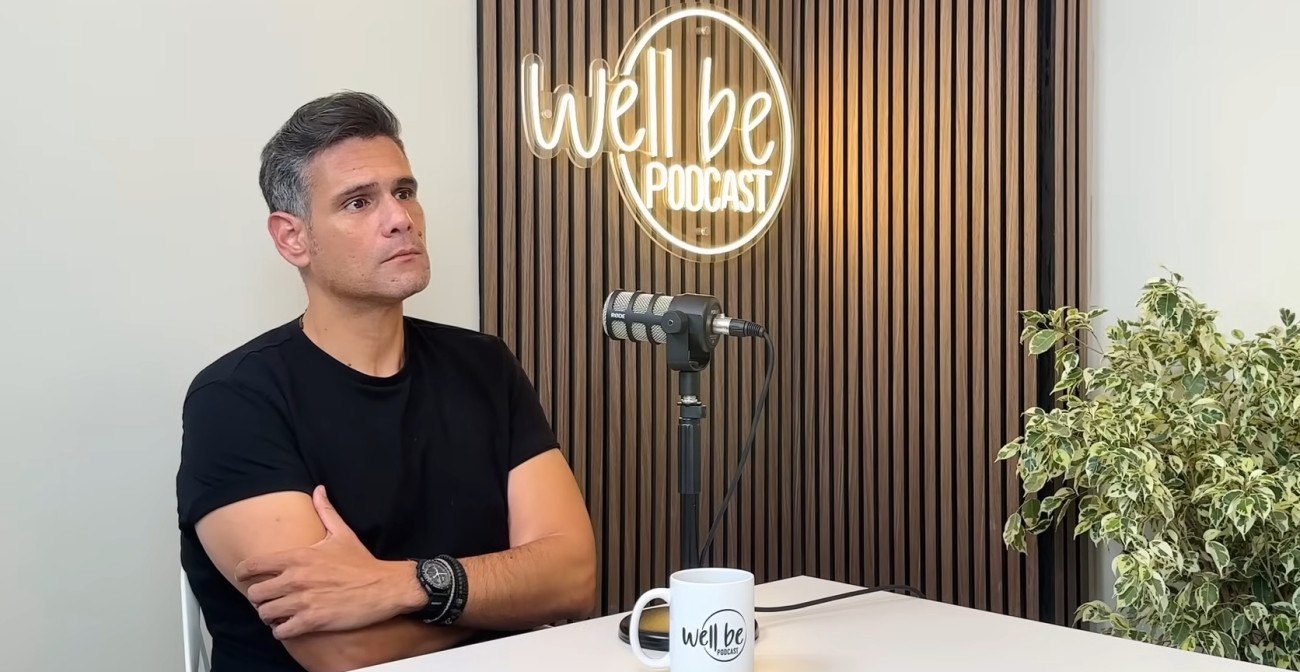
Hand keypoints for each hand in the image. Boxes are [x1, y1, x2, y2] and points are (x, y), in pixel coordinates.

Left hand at [235, 485, 424, 639]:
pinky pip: (281, 631)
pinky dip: (282, 631)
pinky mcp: (313, 621)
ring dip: (270, 616)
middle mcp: (296, 579)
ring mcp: (303, 601)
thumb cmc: (362, 563)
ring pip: (265, 614)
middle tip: (269, 598)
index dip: (243, 573)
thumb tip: (318, 490)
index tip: (244, 577)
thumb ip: (325, 511)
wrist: (385, 587)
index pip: (253, 565)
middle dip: (259, 598)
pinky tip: (290, 626)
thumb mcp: (342, 533)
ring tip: (278, 614)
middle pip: (255, 594)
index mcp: (299, 557)